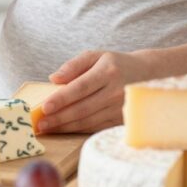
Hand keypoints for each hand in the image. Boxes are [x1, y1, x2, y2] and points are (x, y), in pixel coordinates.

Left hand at [36, 49, 153, 133]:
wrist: (147, 74)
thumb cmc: (115, 64)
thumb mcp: (96, 56)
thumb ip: (73, 65)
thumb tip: (54, 78)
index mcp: (108, 71)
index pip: (80, 87)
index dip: (62, 99)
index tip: (44, 107)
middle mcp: (116, 91)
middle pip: (83, 108)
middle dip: (59, 118)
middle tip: (40, 124)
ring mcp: (120, 108)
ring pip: (88, 121)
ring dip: (66, 127)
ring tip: (48, 128)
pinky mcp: (121, 120)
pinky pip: (96, 127)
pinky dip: (78, 130)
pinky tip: (64, 130)